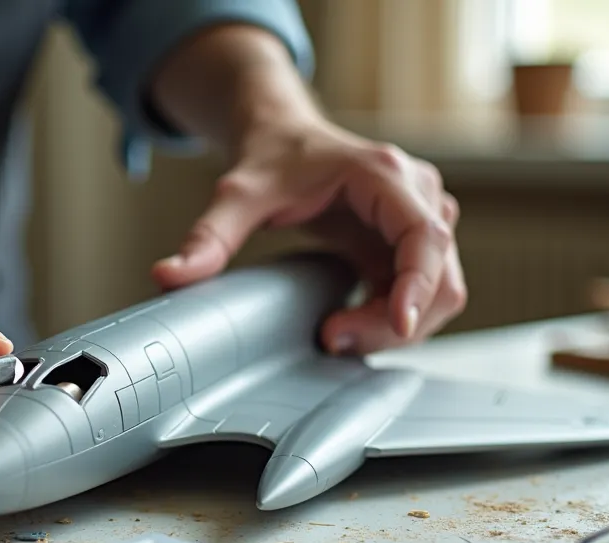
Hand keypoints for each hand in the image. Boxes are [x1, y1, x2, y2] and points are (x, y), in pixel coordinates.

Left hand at [151, 122, 465, 354]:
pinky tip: (350, 324)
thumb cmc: (271, 158)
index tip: (398, 323)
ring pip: (439, 289)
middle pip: (438, 274)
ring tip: (334, 333)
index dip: (418, 283)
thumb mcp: (236, 195)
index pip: (424, 234)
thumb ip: (207, 237)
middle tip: (332, 338)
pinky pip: (424, 291)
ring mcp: (423, 216)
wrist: (283, 137)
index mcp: (383, 174)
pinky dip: (393, 318)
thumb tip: (168, 275)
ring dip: (396, 326)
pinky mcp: (414, 241)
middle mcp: (418, 192)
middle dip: (394, 321)